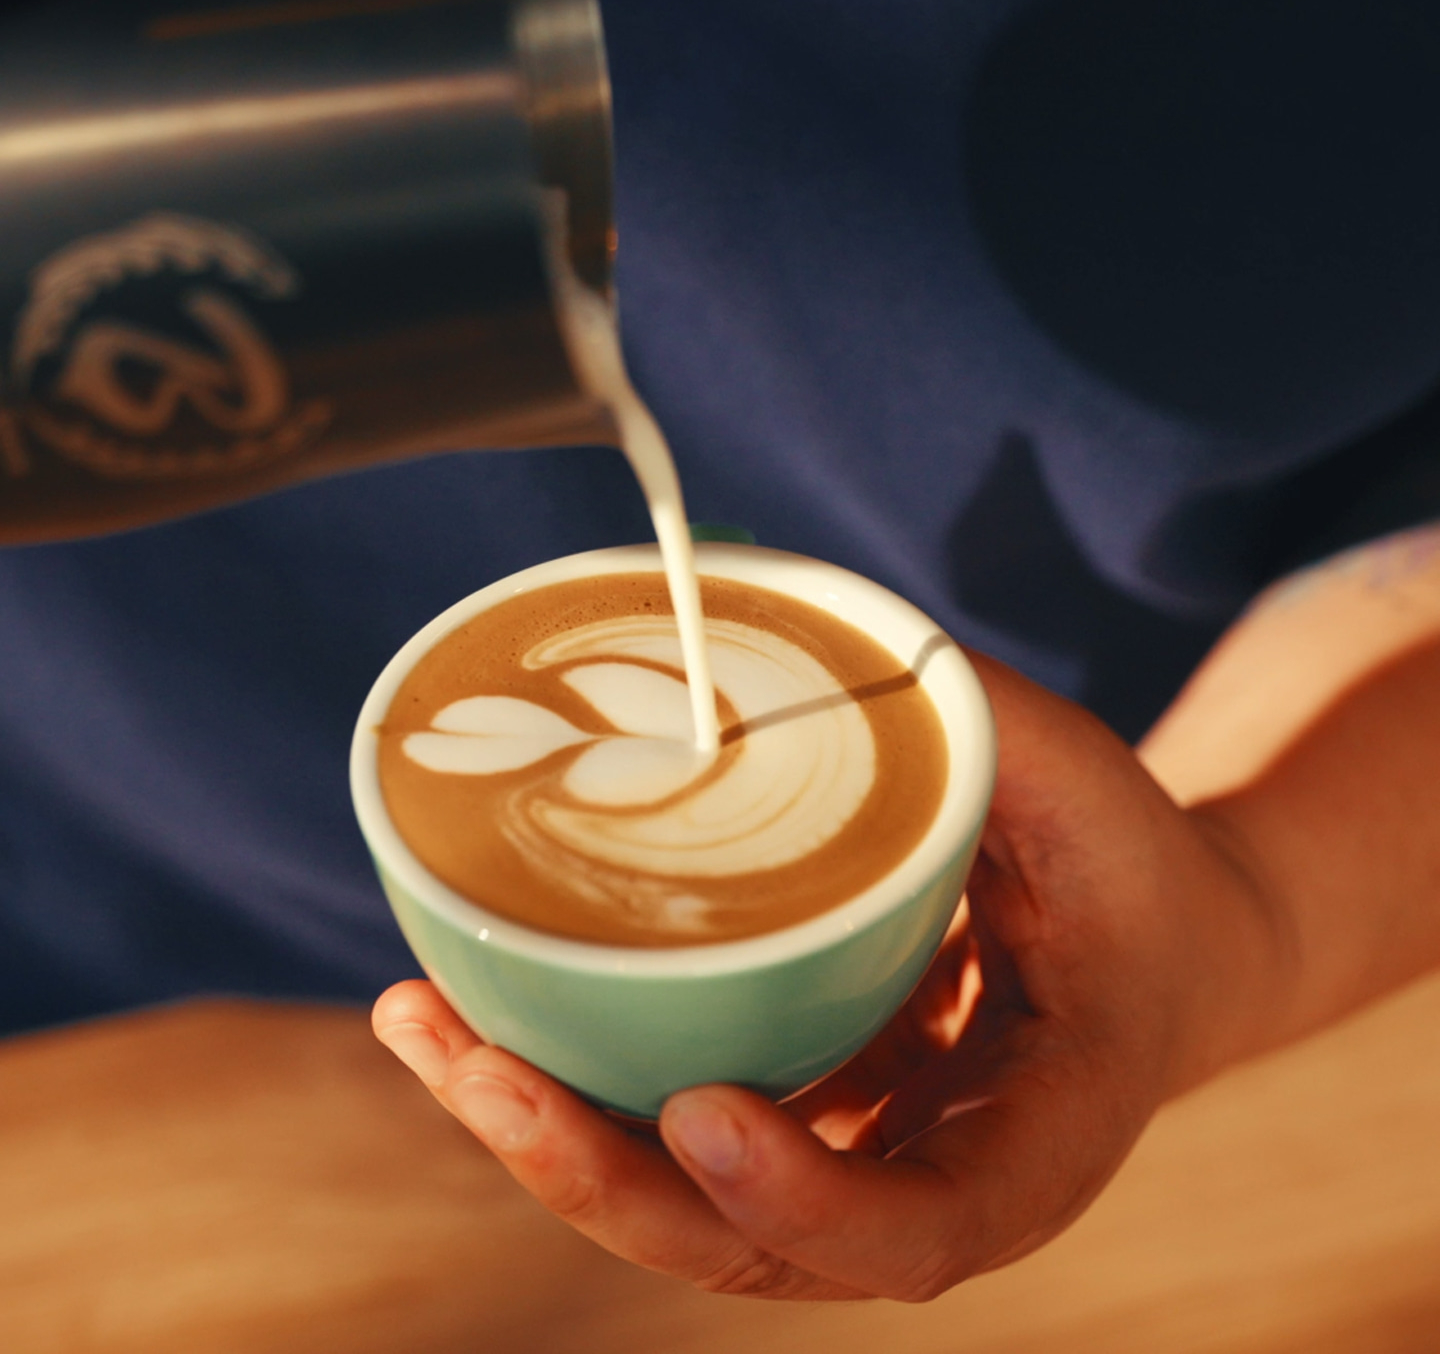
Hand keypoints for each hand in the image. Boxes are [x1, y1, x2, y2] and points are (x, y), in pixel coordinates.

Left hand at [373, 653, 1284, 1300]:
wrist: (1162, 944)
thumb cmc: (1128, 870)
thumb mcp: (1082, 787)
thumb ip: (972, 720)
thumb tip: (813, 621)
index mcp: (1038, 1136)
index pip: (926, 1231)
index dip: (810, 1202)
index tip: (701, 1116)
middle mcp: (927, 1178)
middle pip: (748, 1241)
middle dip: (600, 1176)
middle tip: (479, 1066)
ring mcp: (850, 1156)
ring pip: (677, 1203)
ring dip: (541, 1137)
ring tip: (421, 1025)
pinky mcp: (798, 1113)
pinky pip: (665, 1136)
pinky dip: (564, 1091)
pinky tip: (463, 1011)